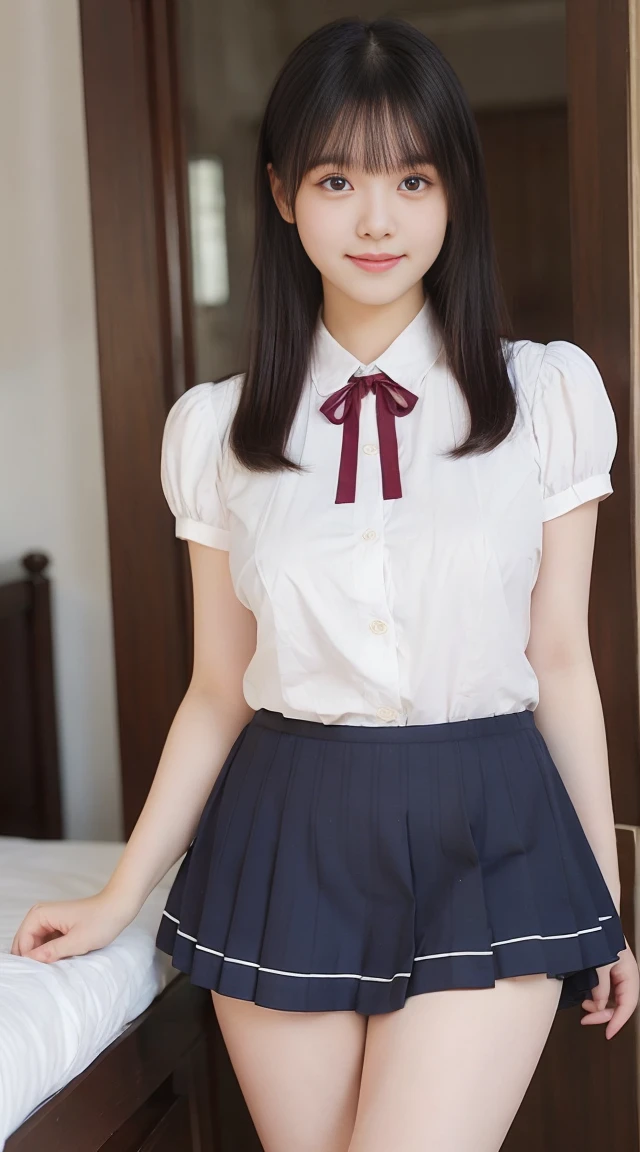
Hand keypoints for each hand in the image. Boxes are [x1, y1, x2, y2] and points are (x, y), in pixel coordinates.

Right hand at [10, 891, 136, 962]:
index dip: (30, 960)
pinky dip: (49, 953)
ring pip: (34, 945)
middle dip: (32, 958)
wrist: (118, 907)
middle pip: (24, 944)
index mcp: (40, 914)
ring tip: (56, 965)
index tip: (44, 972)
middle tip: (49, 971)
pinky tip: (60, 960)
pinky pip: (44, 943)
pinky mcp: (56, 925)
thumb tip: (31, 961)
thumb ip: (52, 952)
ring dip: (42, 957)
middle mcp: (39, 914)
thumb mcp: (77, 941)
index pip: (22, 943)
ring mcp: (47, 920)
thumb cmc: (101, 921)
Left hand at [581, 936, 638, 1037]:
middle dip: (603, 1015)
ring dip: (599, 1007)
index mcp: (630, 974)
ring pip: (613, 1000)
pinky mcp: (608, 972)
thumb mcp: (600, 963)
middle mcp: (626, 976)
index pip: (628, 1005)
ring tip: (585, 1006)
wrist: (592, 918)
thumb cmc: (600, 935)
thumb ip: (601, 987)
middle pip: (620, 1005)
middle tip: (586, 1019)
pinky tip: (587, 999)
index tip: (608, 1033)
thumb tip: (598, 1006)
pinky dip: (597, 998)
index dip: (618, 1021)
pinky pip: (606, 992)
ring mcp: (617, 975)